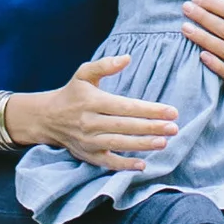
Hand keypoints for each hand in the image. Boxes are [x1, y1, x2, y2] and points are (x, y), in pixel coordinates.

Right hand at [15, 53, 176, 169]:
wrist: (49, 118)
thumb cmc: (72, 93)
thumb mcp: (84, 73)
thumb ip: (105, 64)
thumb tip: (127, 58)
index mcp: (93, 101)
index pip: (126, 107)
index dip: (149, 109)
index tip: (171, 111)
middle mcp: (91, 123)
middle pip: (126, 127)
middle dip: (152, 127)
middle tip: (174, 128)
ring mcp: (89, 142)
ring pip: (119, 145)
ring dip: (143, 145)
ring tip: (164, 142)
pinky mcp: (88, 156)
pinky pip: (108, 163)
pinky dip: (125, 165)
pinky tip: (143, 164)